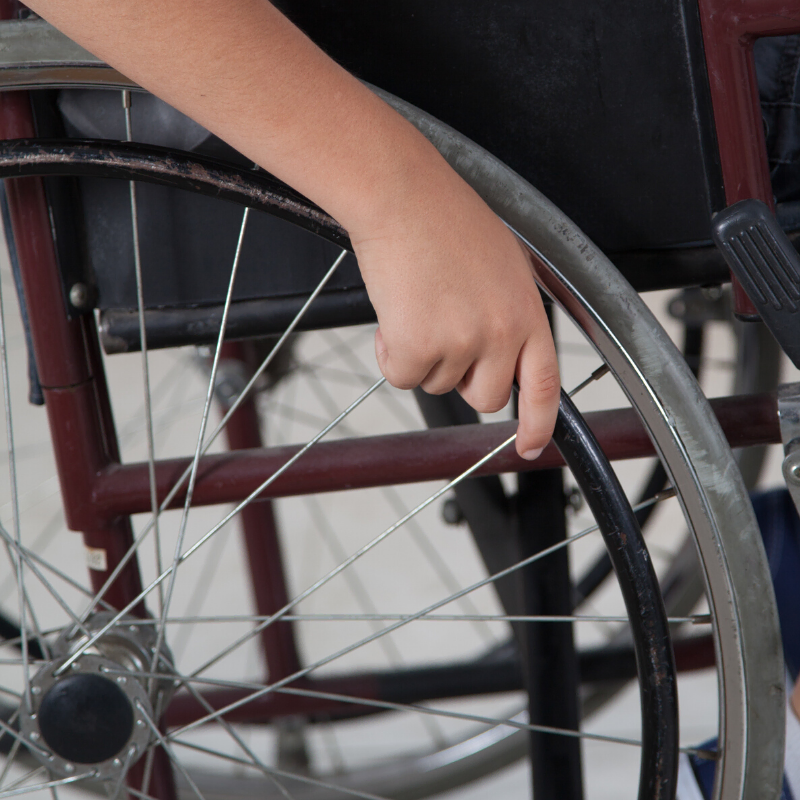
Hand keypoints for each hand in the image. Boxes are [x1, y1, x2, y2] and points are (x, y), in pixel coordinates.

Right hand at [352, 167, 559, 459]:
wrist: (401, 193)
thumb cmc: (442, 218)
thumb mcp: (501, 265)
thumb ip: (507, 314)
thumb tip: (497, 354)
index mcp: (526, 311)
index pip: (544, 384)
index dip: (539, 422)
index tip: (529, 445)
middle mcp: (502, 332)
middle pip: (483, 396)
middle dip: (459, 377)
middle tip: (440, 333)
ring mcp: (462, 341)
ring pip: (436, 383)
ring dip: (420, 354)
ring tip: (416, 301)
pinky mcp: (421, 345)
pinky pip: (402, 376)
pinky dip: (391, 353)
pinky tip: (395, 311)